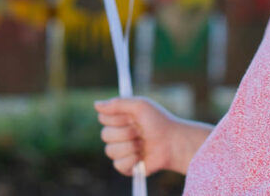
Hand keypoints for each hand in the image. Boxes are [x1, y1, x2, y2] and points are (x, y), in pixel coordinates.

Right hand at [96, 96, 213, 175]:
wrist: (173, 143)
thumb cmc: (159, 122)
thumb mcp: (140, 105)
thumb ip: (118, 103)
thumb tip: (96, 105)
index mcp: (119, 119)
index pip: (102, 118)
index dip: (116, 118)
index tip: (131, 117)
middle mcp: (118, 134)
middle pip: (104, 135)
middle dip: (125, 132)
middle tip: (140, 131)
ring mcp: (121, 151)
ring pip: (110, 150)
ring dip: (130, 146)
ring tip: (143, 144)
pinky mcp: (126, 166)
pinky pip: (118, 165)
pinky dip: (131, 160)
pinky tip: (141, 157)